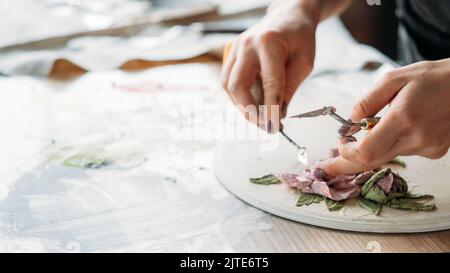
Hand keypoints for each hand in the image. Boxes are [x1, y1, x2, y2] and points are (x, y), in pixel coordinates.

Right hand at [221, 0, 318, 132]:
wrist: (287, 15)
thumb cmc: (299, 37)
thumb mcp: (304, 62)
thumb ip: (289, 88)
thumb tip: (278, 114)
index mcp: (270, 43)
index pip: (269, 83)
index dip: (271, 109)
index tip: (274, 126)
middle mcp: (247, 45)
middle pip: (237, 86)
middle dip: (248, 111)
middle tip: (264, 125)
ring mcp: (235, 48)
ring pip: (228, 85)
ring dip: (242, 106)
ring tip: (260, 117)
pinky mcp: (231, 53)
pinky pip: (228, 80)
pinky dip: (239, 96)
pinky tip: (253, 103)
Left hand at [317, 59, 449, 174]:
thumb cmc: (431, 77)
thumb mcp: (392, 79)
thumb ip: (366, 103)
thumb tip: (347, 124)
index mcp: (403, 117)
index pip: (366, 151)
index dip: (346, 153)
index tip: (338, 144)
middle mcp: (416, 138)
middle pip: (371, 162)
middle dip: (345, 164)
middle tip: (325, 166)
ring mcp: (427, 148)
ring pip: (386, 156)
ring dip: (372, 147)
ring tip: (376, 126)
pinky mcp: (434, 151)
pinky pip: (402, 152)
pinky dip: (392, 143)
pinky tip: (404, 125)